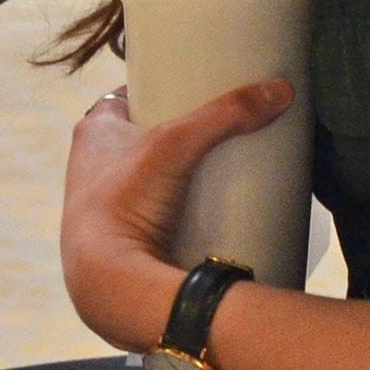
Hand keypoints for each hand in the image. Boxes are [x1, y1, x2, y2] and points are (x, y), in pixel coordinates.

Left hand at [60, 78, 293, 345]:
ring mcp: (101, 205)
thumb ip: (226, 114)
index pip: (127, 97)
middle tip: (216, 131)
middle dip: (173, 134)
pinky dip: (171, 208)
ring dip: (172, 174)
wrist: (109, 281)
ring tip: (217, 169)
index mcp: (92, 132)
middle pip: (138, 137)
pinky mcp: (119, 238)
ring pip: (142, 177)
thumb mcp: (176, 144)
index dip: (157, 90)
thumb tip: (280, 90)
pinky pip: (149, 213)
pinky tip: (201, 210)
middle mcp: (89, 165)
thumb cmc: (127, 202)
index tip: (193, 88)